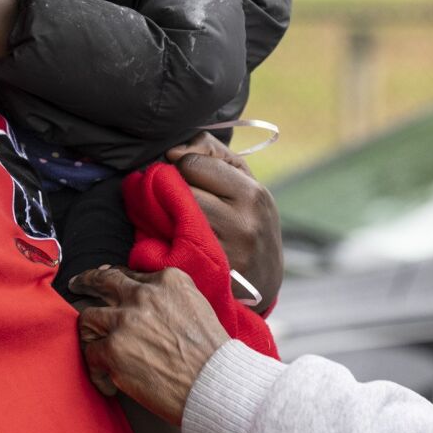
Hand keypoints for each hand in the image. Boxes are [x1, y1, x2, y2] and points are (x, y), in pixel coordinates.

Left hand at [72, 266, 230, 421]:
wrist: (216, 383)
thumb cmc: (212, 353)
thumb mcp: (197, 306)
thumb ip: (170, 297)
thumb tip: (147, 302)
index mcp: (168, 281)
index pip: (129, 274)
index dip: (114, 280)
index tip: (106, 284)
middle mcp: (143, 295)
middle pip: (102, 282)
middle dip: (86, 282)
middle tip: (77, 286)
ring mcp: (125, 321)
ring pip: (87, 317)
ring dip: (89, 333)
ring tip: (93, 347)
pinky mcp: (114, 350)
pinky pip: (90, 353)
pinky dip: (97, 370)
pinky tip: (108, 382)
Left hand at [166, 133, 283, 308]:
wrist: (264, 281)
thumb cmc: (247, 220)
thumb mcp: (243, 180)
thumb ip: (210, 152)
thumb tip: (173, 152)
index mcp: (254, 194)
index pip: (193, 163)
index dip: (183, 168)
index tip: (185, 178)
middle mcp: (244, 223)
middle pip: (181, 190)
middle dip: (173, 190)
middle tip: (177, 199)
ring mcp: (227, 252)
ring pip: (174, 217)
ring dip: (168, 214)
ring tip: (177, 219)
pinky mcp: (210, 274)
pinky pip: (172, 246)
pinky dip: (168, 240)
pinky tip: (177, 241)